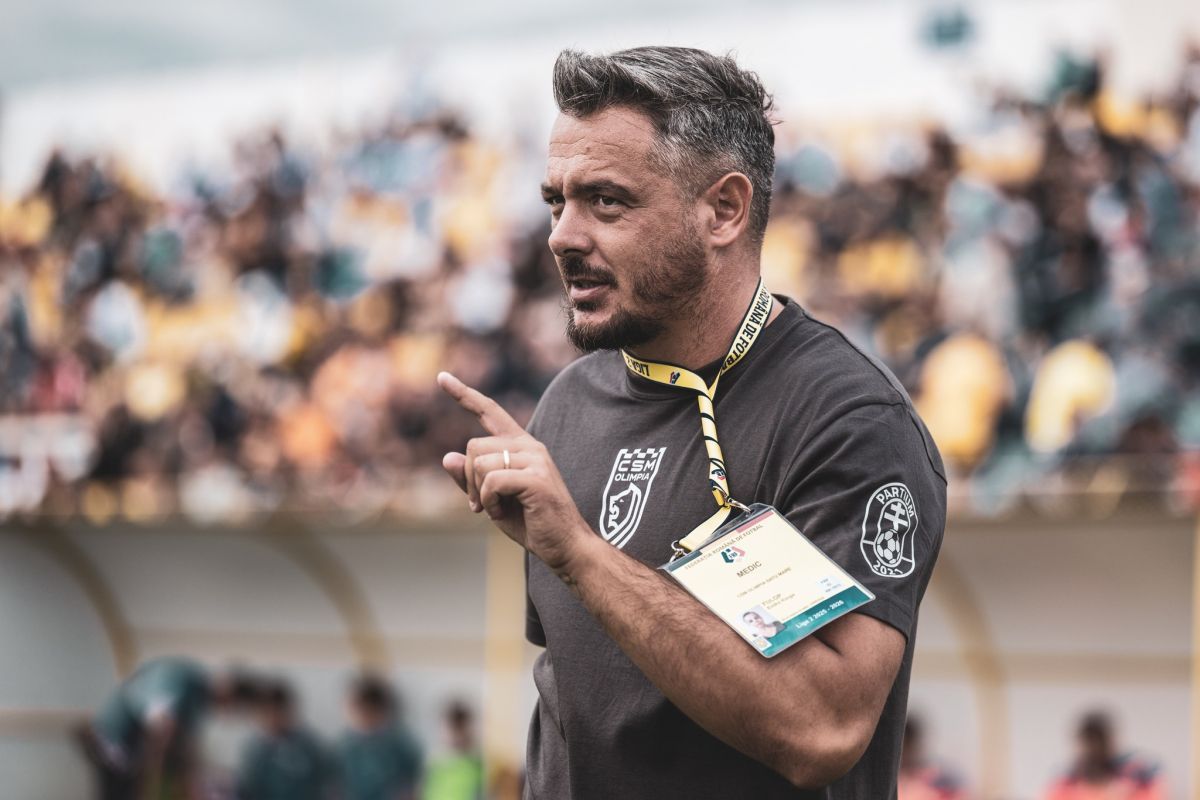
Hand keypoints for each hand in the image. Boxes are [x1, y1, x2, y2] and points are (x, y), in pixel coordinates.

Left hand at [437, 371, 589, 569]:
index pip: (490, 412)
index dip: (464, 395)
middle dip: (468, 479)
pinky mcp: (536, 477)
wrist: (566, 546)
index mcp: (521, 447)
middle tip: (480, 505)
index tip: (442, 378)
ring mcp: (535, 459)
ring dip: (479, 493)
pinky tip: (500, 513)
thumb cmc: (532, 524)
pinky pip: (491, 480)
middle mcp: (530, 446)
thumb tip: (447, 457)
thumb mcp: (493, 500)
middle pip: (474, 445)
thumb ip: (471, 479)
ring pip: (480, 461)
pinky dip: (487, 501)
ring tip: (497, 509)